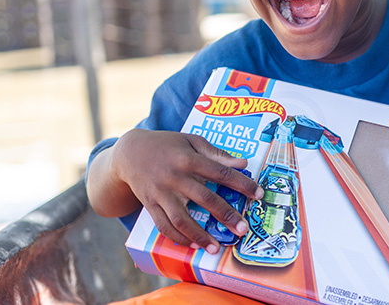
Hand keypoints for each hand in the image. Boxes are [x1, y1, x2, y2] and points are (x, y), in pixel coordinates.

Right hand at [111, 128, 262, 251]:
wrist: (129, 153)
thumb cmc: (167, 145)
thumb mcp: (191, 141)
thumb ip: (217, 153)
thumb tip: (243, 164)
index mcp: (189, 159)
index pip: (221, 172)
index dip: (242, 184)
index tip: (259, 194)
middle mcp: (175, 177)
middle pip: (205, 198)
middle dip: (226, 215)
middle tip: (243, 229)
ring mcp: (161, 193)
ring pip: (181, 219)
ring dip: (199, 236)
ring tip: (216, 248)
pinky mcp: (150, 205)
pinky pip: (164, 226)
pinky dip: (178, 239)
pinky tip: (193, 246)